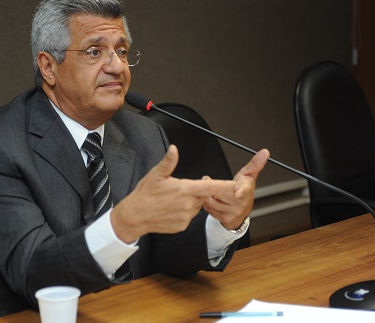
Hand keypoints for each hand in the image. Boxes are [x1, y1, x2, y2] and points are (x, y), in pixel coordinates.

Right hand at [110, 144, 230, 242]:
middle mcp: (188, 204)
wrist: (134, 216)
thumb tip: (174, 149)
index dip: (226, 187)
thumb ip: (168, 162)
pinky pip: (189, 215)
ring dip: (190, 201)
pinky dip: (184, 211)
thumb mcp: (155, 175)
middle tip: (178, 189)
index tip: (239, 187)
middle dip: (197, 190)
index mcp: (184, 190)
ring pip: (196, 205)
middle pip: (204, 195)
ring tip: (171, 199)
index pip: (211, 187)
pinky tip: (170, 209)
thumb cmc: (144, 194)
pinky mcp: (182, 225)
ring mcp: (186, 217)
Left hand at [202, 149, 269, 229]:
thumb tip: (265, 152)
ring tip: (213, 192)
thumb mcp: (247, 175)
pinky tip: (213, 201)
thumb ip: (254, 163)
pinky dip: (207, 204)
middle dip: (210, 186)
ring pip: (212, 201)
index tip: (238, 192)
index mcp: (247, 188)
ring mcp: (234, 212)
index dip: (241, 190)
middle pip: (219, 192)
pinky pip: (209, 210)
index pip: (245, 189)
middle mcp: (242, 202)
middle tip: (208, 180)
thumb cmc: (243, 188)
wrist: (241, 210)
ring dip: (207, 195)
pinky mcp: (226, 219)